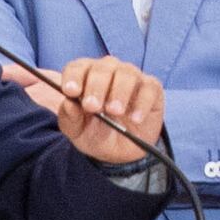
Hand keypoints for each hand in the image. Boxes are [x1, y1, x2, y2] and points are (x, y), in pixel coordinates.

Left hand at [6, 55, 170, 173]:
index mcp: (85, 75)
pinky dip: (142, 103)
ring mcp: (131, 77)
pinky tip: (135, 119)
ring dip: (119, 92)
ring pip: (127, 74)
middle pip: (102, 69)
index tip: (71, 91)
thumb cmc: (94, 132)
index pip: (77, 68)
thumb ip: (69, 117)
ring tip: (114, 112)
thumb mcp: (77, 130)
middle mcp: (108, 70)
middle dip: (96, 87)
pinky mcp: (151, 88)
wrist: (119, 152)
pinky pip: (149, 88)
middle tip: (93, 107)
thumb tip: (68, 103)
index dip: (73, 77)